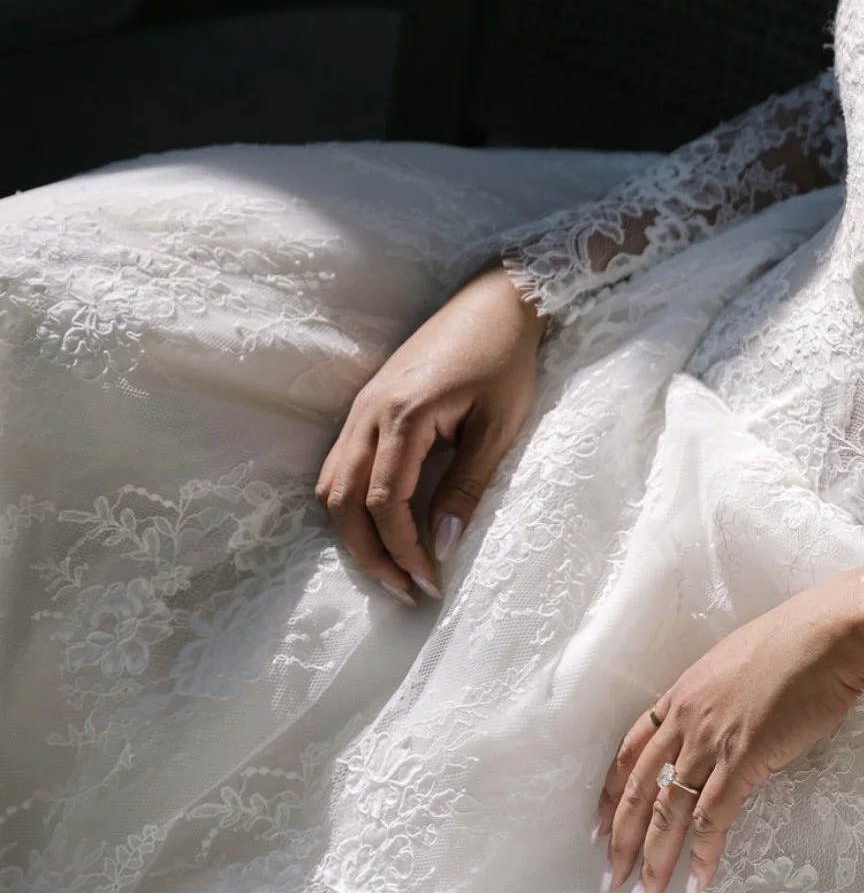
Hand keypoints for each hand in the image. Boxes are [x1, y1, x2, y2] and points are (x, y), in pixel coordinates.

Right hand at [315, 264, 547, 602]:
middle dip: (371, 554)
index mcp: (402, 416)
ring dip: (354, 534)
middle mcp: (368, 412)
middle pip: (343, 502)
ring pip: (331, 485)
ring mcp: (360, 407)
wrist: (495, 300)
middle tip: (407, 591)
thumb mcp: (498, 429)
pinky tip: (381, 528)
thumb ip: (467, 487)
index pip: (386, 504)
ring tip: (393, 568)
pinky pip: (339, 466)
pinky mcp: (365, 406)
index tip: (433, 584)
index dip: (406, 552)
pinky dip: (351, 505)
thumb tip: (444, 545)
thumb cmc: (504, 359)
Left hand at [593, 569, 863, 892]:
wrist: (829, 631)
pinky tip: (698, 884)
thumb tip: (724, 723)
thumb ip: (719, 701)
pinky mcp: (745, 758)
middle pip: (637, 792)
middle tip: (608, 881)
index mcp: (679, 696)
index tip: (595, 828)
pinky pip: (714, 817)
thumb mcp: (738, 668)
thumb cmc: (796, 644)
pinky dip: (704, 855)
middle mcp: (684, 720)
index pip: (629, 754)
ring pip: (668, 813)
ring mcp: (711, 740)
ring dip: (654, 863)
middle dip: (619, 842)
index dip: (609, 794)